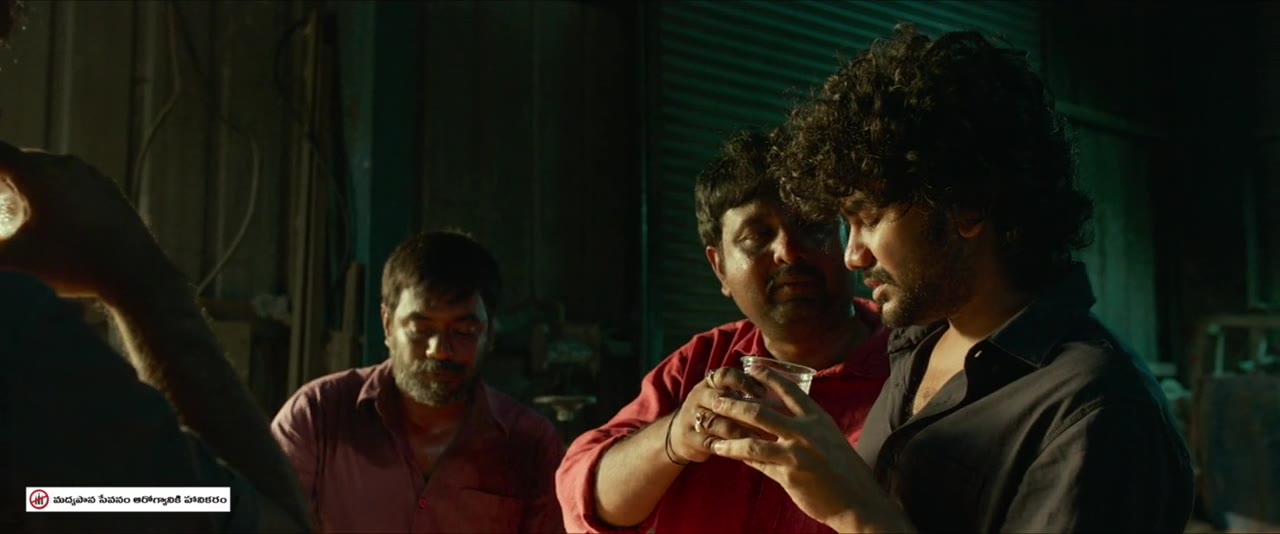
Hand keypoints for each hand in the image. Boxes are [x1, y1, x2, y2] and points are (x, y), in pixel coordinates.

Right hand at [0, 142, 175, 303]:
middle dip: (0, 172)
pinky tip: (47, 210)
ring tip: (12, 200)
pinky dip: (51, 188)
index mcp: (37, 173)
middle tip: (1, 193)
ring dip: (25, 180)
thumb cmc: (73, 265)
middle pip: (17, 159)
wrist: (135, 273)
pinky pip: (71, 180)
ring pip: (46, 168)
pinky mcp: (108, 189)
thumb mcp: (14, 261)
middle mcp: (65, 165)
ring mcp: (90, 175)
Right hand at [668, 366, 774, 463]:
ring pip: (717, 422)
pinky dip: (729, 448)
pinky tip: (746, 454)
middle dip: (745, 410)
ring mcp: (691, 417)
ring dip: (739, 431)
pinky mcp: (690, 438)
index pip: (725, 375)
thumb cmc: (715, 413)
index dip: (744, 381)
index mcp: (710, 383)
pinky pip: (711, 442)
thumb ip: (743, 393)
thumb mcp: (724, 398)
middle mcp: (699, 396)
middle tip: (767, 420)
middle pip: (721, 399)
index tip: (764, 392)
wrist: (680, 434)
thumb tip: (780, 392)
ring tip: (760, 440)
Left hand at [705, 367, 913, 532]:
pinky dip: (738, 455)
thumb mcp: (828, 438)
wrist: (858, 500)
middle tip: (715, 398)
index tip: (751, 368)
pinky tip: (722, 451)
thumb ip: (805, 426)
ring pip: (751, 440)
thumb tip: (778, 416)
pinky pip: (756, 462)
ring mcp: (795, 453)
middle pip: (760, 411)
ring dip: (726, 432)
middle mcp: (805, 431)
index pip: (789, 390)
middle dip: (733, 403)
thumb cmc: (844, 469)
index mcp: (817, 418)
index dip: (768, 377)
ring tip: (708, 427)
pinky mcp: (788, 475)